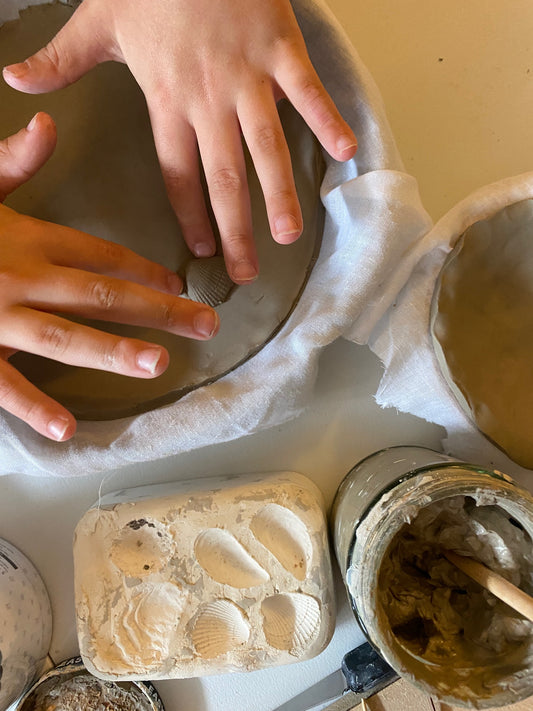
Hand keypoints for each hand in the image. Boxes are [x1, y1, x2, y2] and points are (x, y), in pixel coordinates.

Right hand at [0, 113, 218, 440]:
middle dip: (158, 310)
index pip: (100, 254)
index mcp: (27, 238)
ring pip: (64, 336)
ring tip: (158, 363)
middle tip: (206, 324)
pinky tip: (67, 428)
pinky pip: (3, 383)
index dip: (144, 268)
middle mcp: (21, 277)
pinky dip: (32, 406)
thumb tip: (48, 122)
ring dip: (112, 350)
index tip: (180, 284)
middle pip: (102, 295)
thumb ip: (12, 162)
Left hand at [2, 0, 356, 283]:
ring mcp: (247, 76)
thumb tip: (13, 80)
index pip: (177, 173)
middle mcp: (208, 100)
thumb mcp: (96, 19)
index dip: (190, 216)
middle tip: (245, 273)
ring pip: (265, 145)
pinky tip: (345, 153)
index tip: (201, 252)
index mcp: (166, 98)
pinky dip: (326, 119)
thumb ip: (60, 60)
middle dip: (235, 229)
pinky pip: (306, 90)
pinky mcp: (279, 48)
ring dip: (278, 193)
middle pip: (222, 177)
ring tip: (289, 235)